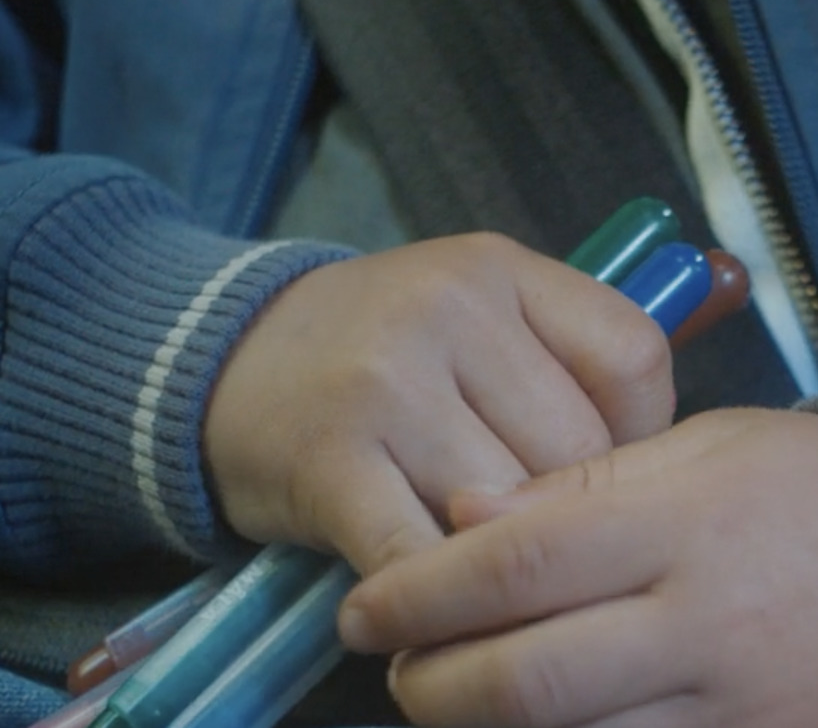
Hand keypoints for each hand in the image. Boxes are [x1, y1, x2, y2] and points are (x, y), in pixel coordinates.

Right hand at [203, 232, 674, 575]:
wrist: (224, 357)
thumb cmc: (364, 345)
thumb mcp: (464, 309)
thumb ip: (551, 360)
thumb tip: (638, 473)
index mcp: (493, 267)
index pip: (631, 359)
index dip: (634, 434)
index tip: (587, 468)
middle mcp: (445, 310)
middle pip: (575, 451)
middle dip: (558, 508)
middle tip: (520, 525)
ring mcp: (386, 384)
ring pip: (509, 513)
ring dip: (496, 559)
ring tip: (471, 563)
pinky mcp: (332, 462)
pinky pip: (422, 556)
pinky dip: (435, 595)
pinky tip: (425, 596)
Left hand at [339, 407, 817, 727]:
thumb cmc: (799, 491)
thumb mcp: (704, 450)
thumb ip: (582, 483)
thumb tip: (465, 511)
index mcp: (680, 533)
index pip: (517, 568)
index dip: (420, 592)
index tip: (362, 609)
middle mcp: (704, 635)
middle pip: (528, 681)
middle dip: (433, 683)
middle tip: (390, 661)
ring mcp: (736, 717)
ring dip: (484, 725)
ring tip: (444, 689)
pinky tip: (525, 718)